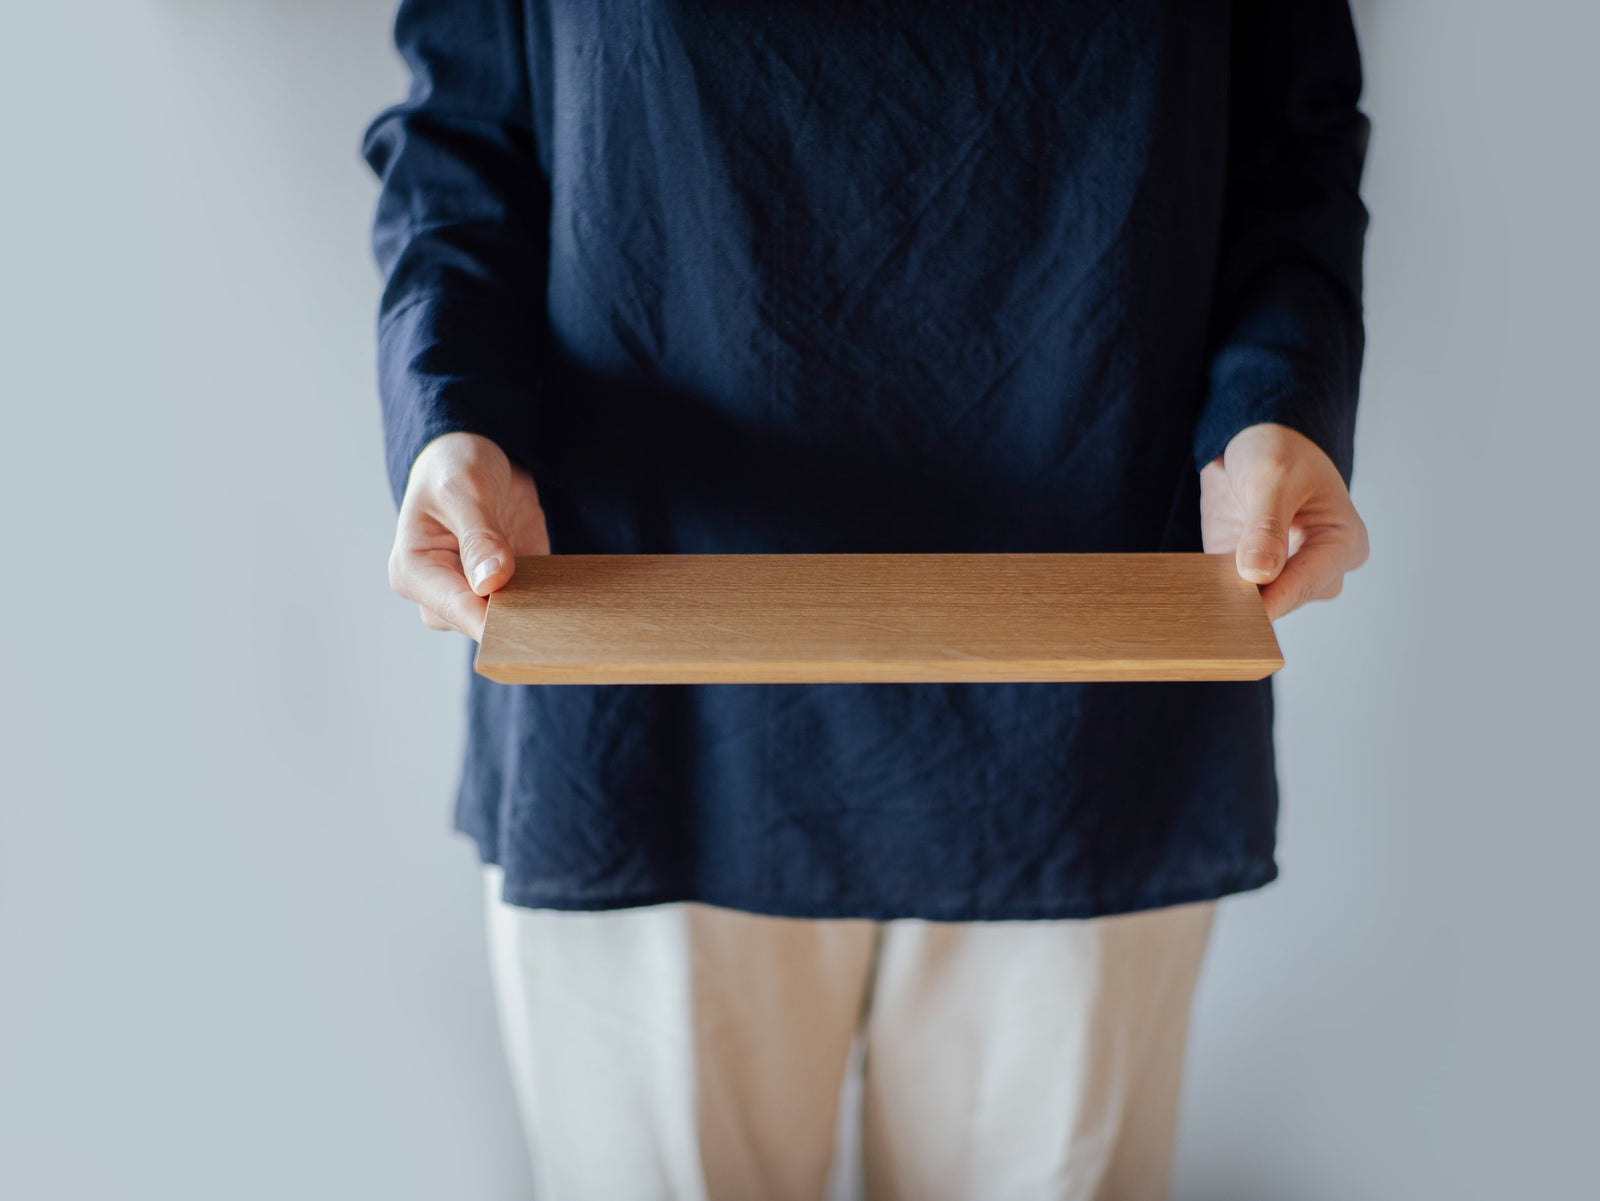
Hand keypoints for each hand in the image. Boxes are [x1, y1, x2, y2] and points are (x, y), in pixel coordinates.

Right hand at [389, 432, 549, 639]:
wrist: (476, 458)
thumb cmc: (454, 468)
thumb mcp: (464, 490)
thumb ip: (479, 537)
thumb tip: (490, 583)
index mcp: (414, 571)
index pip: (454, 608)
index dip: (489, 621)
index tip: (523, 625)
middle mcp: (440, 591)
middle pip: (479, 624)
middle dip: (513, 618)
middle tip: (547, 613)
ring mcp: (473, 594)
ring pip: (506, 621)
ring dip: (533, 611)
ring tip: (557, 597)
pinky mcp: (506, 588)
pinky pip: (528, 607)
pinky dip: (546, 601)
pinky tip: (563, 591)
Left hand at [1200, 423, 1368, 620]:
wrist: (1254, 445)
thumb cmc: (1281, 452)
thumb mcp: (1273, 476)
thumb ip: (1266, 525)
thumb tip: (1258, 573)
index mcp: (1344, 543)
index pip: (1309, 581)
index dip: (1277, 599)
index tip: (1249, 615)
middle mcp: (1321, 568)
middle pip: (1286, 599)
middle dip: (1253, 601)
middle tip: (1219, 603)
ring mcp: (1287, 576)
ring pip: (1259, 604)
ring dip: (1231, 598)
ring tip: (1207, 594)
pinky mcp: (1252, 578)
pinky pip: (1234, 595)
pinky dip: (1216, 592)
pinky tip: (1199, 589)